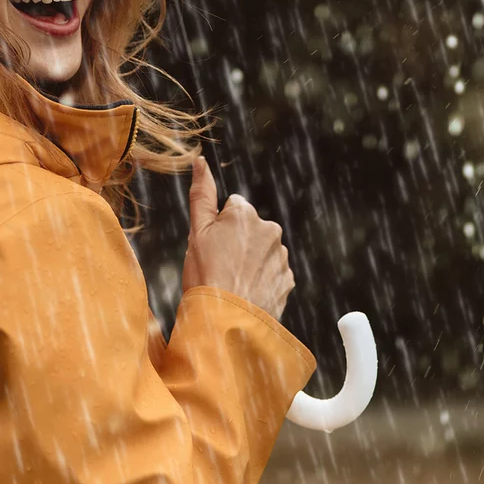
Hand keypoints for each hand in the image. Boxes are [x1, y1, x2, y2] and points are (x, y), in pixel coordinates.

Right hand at [180, 156, 293, 320]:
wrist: (227, 323)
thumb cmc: (205, 277)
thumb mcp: (195, 233)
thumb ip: (201, 194)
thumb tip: (200, 160)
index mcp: (245, 214)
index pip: (232, 209)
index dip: (218, 228)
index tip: (212, 248)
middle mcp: (270, 229)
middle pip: (249, 229)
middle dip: (237, 243)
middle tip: (221, 267)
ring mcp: (281, 256)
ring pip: (262, 251)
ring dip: (251, 262)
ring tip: (233, 283)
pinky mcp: (288, 279)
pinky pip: (272, 273)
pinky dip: (261, 281)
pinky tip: (247, 293)